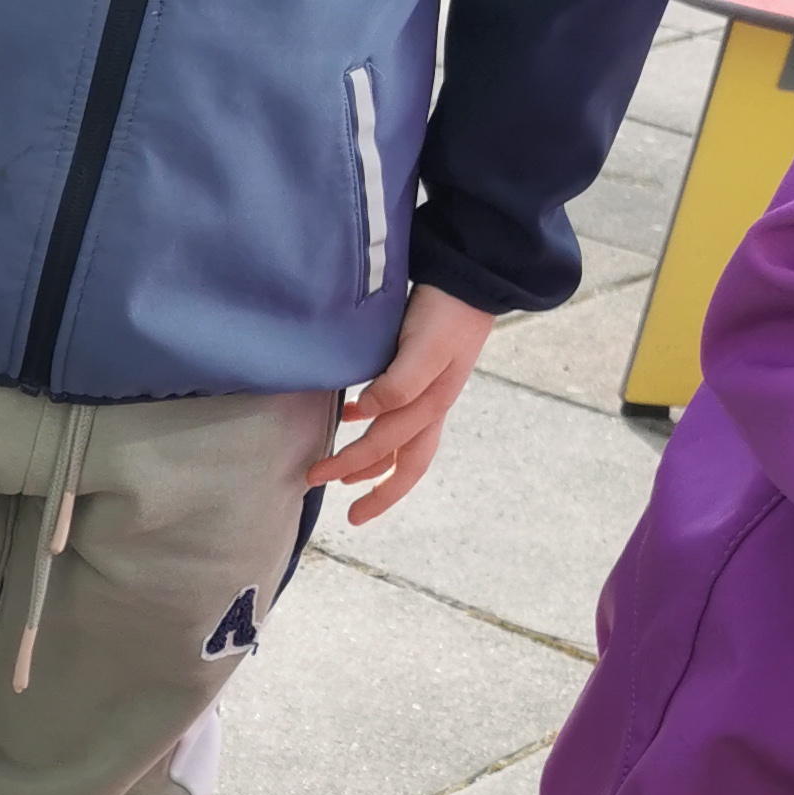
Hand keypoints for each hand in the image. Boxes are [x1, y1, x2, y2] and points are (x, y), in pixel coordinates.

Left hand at [311, 283, 492, 523]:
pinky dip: (375, 423)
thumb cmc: (447, 314)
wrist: (470, 279)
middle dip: (378, 491)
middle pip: (407, 463)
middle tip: (349, 515)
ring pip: (403, 442)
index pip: (390, 451)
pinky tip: (352, 414)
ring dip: (374, 462)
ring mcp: (430, 391)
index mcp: (431, 407)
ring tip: (344, 474)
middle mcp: (431, 406)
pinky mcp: (423, 372)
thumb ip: (399, 383)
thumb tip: (366, 415)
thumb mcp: (425, 349)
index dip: (356, 467)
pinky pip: (400, 413)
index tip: (322, 478)